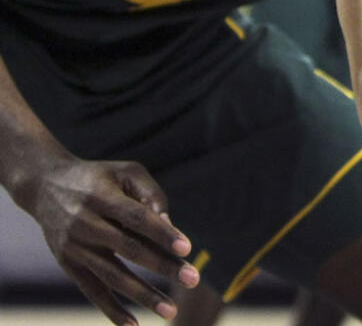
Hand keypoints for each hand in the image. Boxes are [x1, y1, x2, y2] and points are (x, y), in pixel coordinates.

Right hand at [21, 156, 197, 324]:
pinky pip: (92, 290)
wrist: (46, 186)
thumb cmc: (99, 178)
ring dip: (143, 295)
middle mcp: (85, 223)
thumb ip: (150, 195)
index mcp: (101, 196)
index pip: (136, 217)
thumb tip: (170, 225)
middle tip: (193, 279)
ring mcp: (74, 246)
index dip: (161, 233)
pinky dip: (112, 309)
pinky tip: (134, 325)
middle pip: (129, 248)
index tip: (187, 248)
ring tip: (171, 311)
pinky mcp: (67, 263)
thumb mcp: (126, 172)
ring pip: (112, 275)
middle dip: (163, 266)